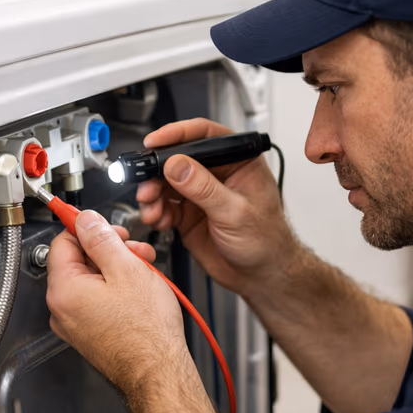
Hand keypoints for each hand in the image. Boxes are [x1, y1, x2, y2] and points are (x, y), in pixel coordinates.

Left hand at [45, 211, 194, 398]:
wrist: (158, 373)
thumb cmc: (146, 332)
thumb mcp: (127, 269)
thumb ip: (102, 239)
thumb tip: (86, 220)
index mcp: (64, 290)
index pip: (63, 241)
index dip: (87, 227)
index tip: (103, 223)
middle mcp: (62, 310)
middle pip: (78, 261)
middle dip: (109, 249)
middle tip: (135, 250)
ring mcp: (75, 324)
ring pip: (91, 281)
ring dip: (117, 269)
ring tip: (144, 271)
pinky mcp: (90, 334)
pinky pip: (97, 301)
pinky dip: (117, 290)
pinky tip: (139, 291)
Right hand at [136, 118, 298, 296]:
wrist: (262, 276)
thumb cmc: (266, 242)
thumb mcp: (235, 212)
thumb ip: (204, 188)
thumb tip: (177, 165)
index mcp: (238, 162)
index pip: (205, 135)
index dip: (177, 135)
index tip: (154, 143)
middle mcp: (218, 174)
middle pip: (178, 159)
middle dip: (157, 172)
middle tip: (146, 186)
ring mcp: (201, 194)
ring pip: (167, 183)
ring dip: (153, 194)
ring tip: (151, 208)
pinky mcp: (189, 214)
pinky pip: (165, 206)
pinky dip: (157, 212)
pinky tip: (159, 220)